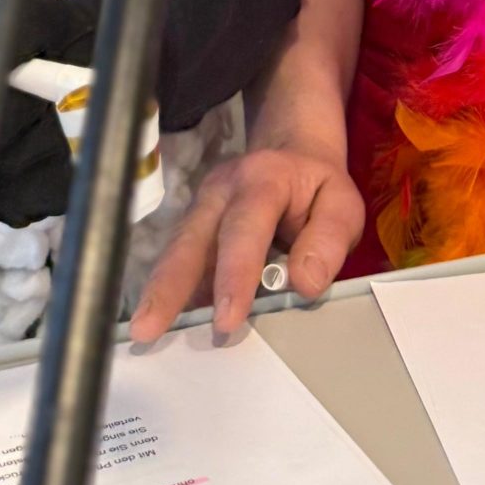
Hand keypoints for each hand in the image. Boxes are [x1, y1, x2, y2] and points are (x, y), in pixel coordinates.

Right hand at [129, 144, 364, 342]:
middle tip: (147, 328)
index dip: (234, 273)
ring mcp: (200, 207)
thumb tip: (305, 284)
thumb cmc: (317, 186)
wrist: (291, 153)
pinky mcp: (193, 226)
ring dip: (159, 293)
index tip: (227, 319)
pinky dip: (168, 293)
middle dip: (169, 285)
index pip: (245, 227)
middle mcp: (221, 190)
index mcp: (263, 179)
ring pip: (176, 251)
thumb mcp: (342, 204)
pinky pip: (179, 261)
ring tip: (143, 332)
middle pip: (191, 238)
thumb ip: (328, 240)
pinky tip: (161, 323)